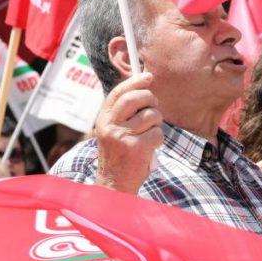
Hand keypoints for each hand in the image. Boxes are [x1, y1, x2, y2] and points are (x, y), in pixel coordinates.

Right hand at [94, 72, 163, 193]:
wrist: (114, 184)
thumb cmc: (119, 155)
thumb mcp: (113, 132)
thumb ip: (124, 114)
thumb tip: (143, 90)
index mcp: (103, 120)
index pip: (118, 93)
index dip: (134, 82)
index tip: (148, 76)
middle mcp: (110, 126)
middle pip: (136, 99)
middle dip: (150, 99)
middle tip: (154, 106)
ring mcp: (122, 137)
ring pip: (152, 116)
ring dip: (156, 123)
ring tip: (149, 134)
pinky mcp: (136, 148)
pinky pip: (157, 133)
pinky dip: (158, 139)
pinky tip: (150, 148)